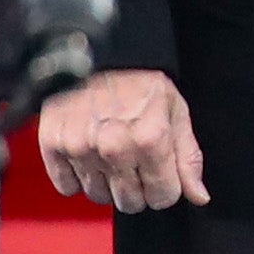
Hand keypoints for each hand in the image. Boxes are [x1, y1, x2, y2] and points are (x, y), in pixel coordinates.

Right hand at [38, 69, 209, 214]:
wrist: (95, 52)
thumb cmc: (139, 80)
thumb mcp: (175, 110)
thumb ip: (188, 156)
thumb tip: (199, 196)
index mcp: (150, 137)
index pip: (163, 196)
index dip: (165, 186)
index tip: (159, 171)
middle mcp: (115, 146)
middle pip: (130, 202)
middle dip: (137, 186)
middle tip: (134, 159)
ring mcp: (81, 147)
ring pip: (98, 196)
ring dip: (107, 181)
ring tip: (110, 151)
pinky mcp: (54, 145)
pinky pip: (67, 187)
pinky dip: (77, 175)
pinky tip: (87, 152)